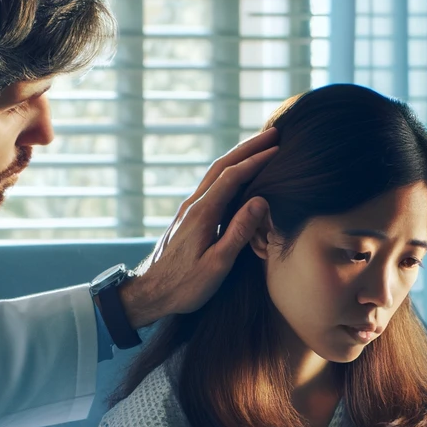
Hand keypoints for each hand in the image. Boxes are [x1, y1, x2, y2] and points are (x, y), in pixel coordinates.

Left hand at [118, 129, 278, 329]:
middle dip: (248, 148)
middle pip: (222, 166)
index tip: (277, 148)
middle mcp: (193, 205)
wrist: (149, 294)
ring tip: (259, 145)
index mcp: (202, 214)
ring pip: (215, 173)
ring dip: (238, 156)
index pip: (233, 177)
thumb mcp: (217, 265)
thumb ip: (239, 232)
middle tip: (273, 133)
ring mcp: (189, 209)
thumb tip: (260, 201)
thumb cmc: (184, 286)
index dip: (256, 161)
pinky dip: (229, 172)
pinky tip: (238, 174)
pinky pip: (211, 185)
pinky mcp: (188, 217)